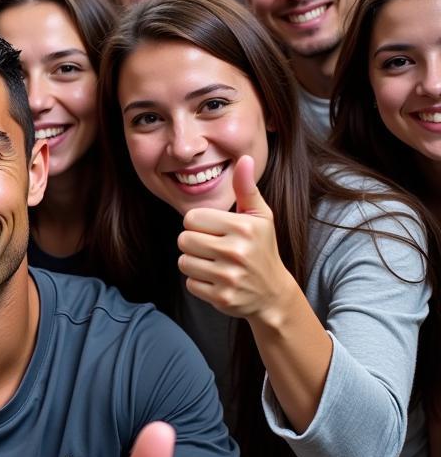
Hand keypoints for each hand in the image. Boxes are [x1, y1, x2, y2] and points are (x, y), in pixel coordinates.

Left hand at [177, 156, 291, 320]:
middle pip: (184, 240)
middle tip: (213, 248)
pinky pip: (190, 284)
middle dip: (194, 243)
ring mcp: (229, 276)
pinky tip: (217, 280)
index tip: (214, 230)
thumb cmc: (262, 248)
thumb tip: (244, 158)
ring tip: (215, 264)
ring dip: (194, 263)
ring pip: (184, 262)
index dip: (198, 224)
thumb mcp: (260, 217)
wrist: (272, 293)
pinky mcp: (222, 297)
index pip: (191, 218)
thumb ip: (246, 188)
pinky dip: (199, 283)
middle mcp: (236, 251)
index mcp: (243, 227)